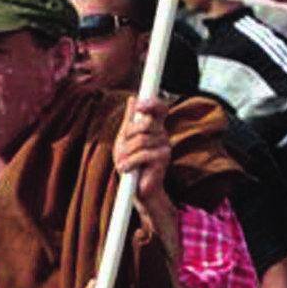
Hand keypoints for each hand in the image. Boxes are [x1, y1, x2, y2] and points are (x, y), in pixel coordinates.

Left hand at [114, 96, 175, 225]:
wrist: (136, 189)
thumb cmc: (131, 163)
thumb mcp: (125, 139)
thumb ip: (130, 120)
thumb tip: (133, 99)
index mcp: (154, 127)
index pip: (160, 108)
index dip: (152, 103)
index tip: (139, 105)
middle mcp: (162, 134)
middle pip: (147, 122)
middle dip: (129, 134)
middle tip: (121, 147)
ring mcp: (165, 146)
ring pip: (142, 140)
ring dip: (126, 153)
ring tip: (123, 163)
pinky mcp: (163, 159)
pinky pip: (143, 154)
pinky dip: (130, 162)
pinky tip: (127, 169)